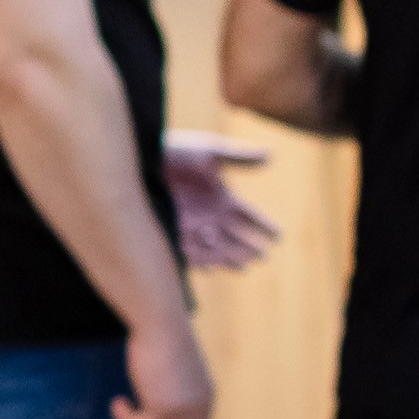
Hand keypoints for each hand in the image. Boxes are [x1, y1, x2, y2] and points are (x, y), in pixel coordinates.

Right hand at [113, 309, 212, 418]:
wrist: (161, 324)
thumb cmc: (163, 338)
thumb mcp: (176, 370)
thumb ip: (176, 391)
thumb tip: (158, 410)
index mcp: (206, 399)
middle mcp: (200, 409)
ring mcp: (183, 411)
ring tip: (121, 405)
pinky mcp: (163, 409)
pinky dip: (124, 417)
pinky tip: (118, 403)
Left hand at [163, 129, 277, 270]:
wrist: (139, 157)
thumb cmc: (176, 151)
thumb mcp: (209, 151)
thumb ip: (238, 157)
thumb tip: (270, 155)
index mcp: (221, 198)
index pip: (248, 216)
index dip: (263, 225)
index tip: (279, 236)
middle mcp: (208, 215)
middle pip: (234, 236)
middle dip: (249, 246)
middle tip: (263, 257)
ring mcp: (190, 226)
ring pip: (215, 247)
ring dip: (229, 257)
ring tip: (244, 266)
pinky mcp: (170, 231)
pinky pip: (188, 252)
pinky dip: (200, 260)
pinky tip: (211, 268)